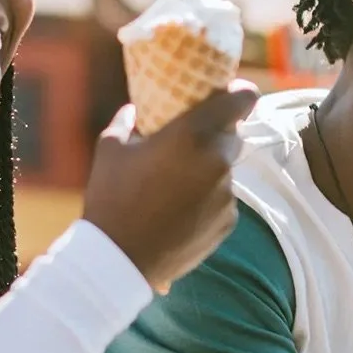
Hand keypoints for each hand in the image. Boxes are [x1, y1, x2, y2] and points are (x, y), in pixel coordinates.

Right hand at [84, 83, 255, 290]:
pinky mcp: (227, 222)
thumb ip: (127, 122)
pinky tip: (177, 212)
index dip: (239, 93)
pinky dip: (206, 201)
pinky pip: (222, 200)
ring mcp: (226, 194)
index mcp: (192, 134)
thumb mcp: (110, 150)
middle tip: (186, 145)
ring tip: (172, 188)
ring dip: (206, 171)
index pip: (242, 99)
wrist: (120, 259)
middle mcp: (217, 161)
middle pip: (233, 136)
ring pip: (224, 170)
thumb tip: (134, 110)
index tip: (228, 95)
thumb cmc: (111, 199)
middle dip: (214, 136)